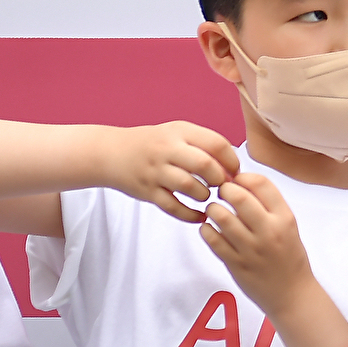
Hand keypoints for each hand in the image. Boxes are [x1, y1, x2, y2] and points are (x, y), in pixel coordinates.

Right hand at [100, 121, 238, 223]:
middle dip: (220, 178)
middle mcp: (168, 150)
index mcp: (181, 132)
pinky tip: (200, 216)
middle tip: (222, 185)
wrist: (112, 153)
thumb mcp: (178, 132)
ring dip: (205, 195)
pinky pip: (172, 207)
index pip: (216, 143)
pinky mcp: (147, 192)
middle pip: (204, 165)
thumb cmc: (155, 143)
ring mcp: (156, 172)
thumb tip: (233, 165)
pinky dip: (190, 215)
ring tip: (206, 196)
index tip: (235, 171)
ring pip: (189, 186)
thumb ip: (203, 144)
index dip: (231, 160)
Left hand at [199, 173, 319, 317]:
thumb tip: (243, 184)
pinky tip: (208, 228)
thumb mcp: (289, 226)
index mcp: (285, 217)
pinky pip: (214, 241)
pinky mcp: (235, 264)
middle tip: (221, 192)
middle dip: (225, 190)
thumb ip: (269, 207)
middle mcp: (269, 230)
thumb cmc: (290, 257)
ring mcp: (251, 248)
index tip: (236, 179)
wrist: (292, 293)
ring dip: (213, 209)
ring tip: (213, 210)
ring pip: (223, 217)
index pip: (262, 184)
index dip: (244, 177)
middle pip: (240, 197)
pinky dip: (206, 230)